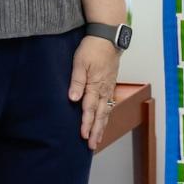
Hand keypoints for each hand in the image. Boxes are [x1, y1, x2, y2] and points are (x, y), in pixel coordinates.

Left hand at [69, 36, 120, 150]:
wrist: (108, 37)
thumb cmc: (92, 48)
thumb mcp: (80, 62)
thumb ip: (77, 81)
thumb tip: (73, 98)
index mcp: (95, 85)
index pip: (90, 108)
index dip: (86, 123)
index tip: (83, 136)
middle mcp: (104, 89)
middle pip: (100, 114)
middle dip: (96, 131)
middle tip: (92, 145)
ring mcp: (109, 88)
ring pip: (106, 111)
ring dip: (102, 126)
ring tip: (98, 139)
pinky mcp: (110, 85)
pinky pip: (109, 105)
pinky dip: (106, 116)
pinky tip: (104, 121)